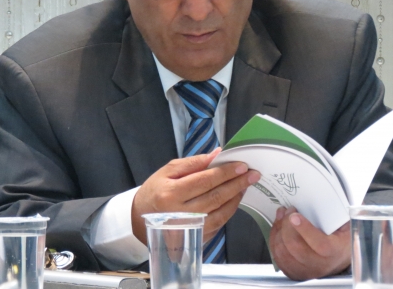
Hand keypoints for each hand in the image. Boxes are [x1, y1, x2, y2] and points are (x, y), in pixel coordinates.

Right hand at [131, 148, 260, 244]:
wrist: (140, 220)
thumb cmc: (155, 191)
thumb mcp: (168, 171)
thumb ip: (193, 163)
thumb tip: (217, 155)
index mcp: (171, 194)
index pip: (204, 181)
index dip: (225, 172)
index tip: (241, 165)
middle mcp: (181, 214)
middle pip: (215, 197)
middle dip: (237, 183)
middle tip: (252, 173)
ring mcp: (190, 229)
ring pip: (220, 213)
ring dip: (236, 197)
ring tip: (246, 184)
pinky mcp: (196, 238)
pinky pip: (219, 224)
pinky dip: (230, 210)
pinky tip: (235, 198)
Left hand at [269, 207, 350, 279]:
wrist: (339, 257)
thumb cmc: (340, 236)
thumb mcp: (344, 223)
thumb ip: (334, 211)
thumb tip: (321, 197)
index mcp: (336, 251)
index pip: (321, 245)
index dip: (305, 230)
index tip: (295, 216)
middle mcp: (320, 265)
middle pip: (295, 247)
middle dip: (286, 224)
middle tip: (289, 210)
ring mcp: (306, 271)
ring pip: (283, 252)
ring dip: (278, 230)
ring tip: (283, 216)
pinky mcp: (294, 272)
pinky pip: (277, 256)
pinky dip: (274, 239)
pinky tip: (278, 227)